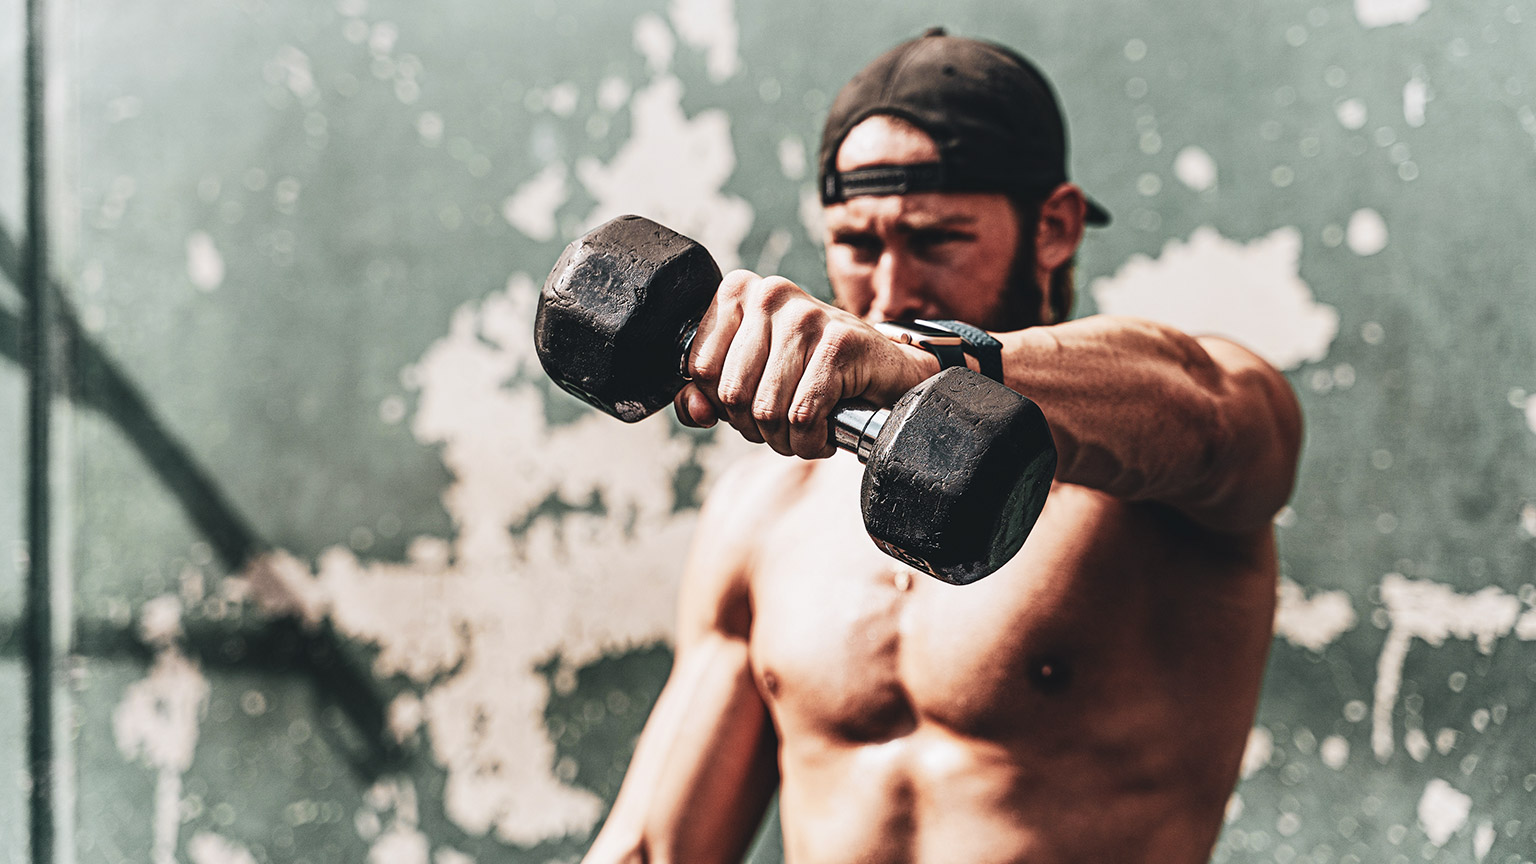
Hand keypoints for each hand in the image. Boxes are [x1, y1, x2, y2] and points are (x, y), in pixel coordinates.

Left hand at [675, 270, 937, 458]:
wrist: (886, 372)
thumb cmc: (813, 374)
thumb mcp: (752, 378)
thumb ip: (707, 394)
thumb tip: (692, 410)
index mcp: (739, 292)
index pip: (699, 368)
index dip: (722, 405)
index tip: (753, 407)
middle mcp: (770, 294)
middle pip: (731, 393)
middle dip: (755, 427)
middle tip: (783, 425)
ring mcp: (806, 315)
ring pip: (765, 409)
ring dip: (785, 439)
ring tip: (806, 430)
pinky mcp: (839, 343)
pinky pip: (802, 416)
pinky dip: (811, 441)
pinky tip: (824, 434)